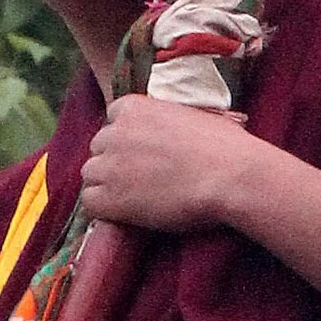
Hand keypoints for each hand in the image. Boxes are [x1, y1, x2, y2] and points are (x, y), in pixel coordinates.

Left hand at [78, 89, 252, 234]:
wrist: (230, 176)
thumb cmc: (225, 146)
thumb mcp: (194, 115)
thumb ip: (169, 118)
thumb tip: (174, 125)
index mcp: (132, 107)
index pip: (112, 122)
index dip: (127, 141)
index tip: (144, 154)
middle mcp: (114, 132)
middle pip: (99, 148)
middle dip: (116, 162)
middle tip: (142, 179)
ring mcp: (109, 165)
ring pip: (91, 175)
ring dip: (108, 186)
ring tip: (138, 198)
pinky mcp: (108, 197)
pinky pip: (90, 202)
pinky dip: (105, 209)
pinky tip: (129, 213)